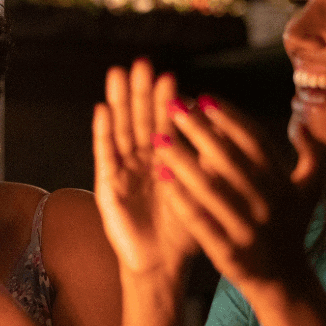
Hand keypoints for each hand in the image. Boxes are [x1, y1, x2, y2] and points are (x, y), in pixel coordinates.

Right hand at [93, 61, 197, 277]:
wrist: (161, 263)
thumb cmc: (185, 229)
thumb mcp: (204, 192)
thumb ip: (209, 163)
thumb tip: (223, 129)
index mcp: (166, 158)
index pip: (164, 123)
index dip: (165, 100)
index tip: (169, 75)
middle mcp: (142, 158)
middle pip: (139, 118)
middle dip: (140, 91)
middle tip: (142, 63)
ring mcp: (122, 169)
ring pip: (121, 128)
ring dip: (119, 102)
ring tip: (118, 74)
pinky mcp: (107, 184)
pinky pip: (104, 153)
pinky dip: (103, 131)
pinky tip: (102, 110)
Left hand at [155, 97, 325, 294]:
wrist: (284, 279)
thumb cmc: (290, 225)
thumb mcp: (309, 190)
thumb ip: (313, 155)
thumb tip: (302, 122)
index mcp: (283, 184)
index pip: (255, 142)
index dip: (230, 118)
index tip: (203, 97)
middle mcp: (268, 204)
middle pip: (229, 160)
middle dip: (200, 130)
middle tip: (172, 106)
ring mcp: (248, 229)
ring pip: (211, 188)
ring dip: (183, 160)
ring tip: (157, 137)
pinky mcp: (229, 251)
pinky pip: (200, 220)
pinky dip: (180, 198)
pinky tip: (160, 176)